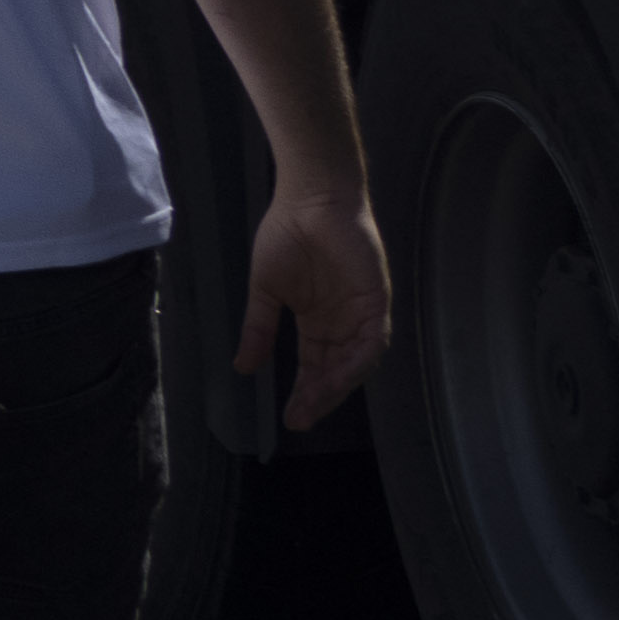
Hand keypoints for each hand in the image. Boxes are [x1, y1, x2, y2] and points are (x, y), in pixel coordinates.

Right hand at [239, 177, 392, 432]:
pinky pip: (372, 341)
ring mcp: (360, 313)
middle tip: (300, 418)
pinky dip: (358, 361)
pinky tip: (340, 377)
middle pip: (334, 370)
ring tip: (314, 403)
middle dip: (319, 396)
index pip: (312, 365)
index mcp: (315, 320)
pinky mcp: (375, 302)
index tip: (288, 417)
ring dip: (337, 385)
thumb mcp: (266, 290)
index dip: (303, 392)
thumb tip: (242, 368)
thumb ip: (259, 329)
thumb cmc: (286, 236)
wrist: (310, 201)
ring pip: (354, 362)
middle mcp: (340, 323)